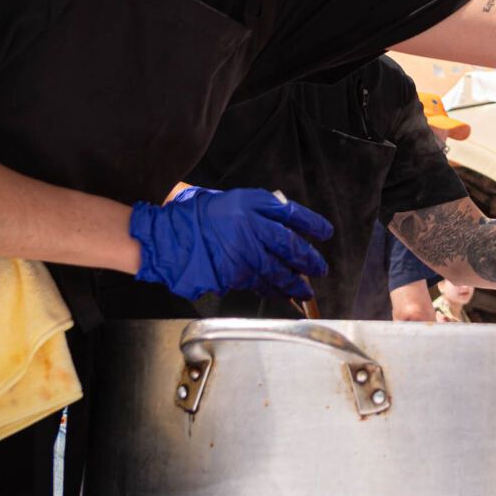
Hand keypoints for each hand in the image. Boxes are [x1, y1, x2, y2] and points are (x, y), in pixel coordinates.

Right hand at [130, 187, 331, 300]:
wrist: (169, 236)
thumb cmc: (198, 216)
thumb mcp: (233, 201)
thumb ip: (259, 211)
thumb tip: (285, 224)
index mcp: (253, 205)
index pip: (292, 214)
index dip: (313, 225)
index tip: (326, 233)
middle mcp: (252, 227)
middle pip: (290, 245)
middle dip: (309, 259)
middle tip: (321, 268)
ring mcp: (243, 251)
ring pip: (277, 269)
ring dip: (294, 282)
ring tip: (305, 290)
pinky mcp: (233, 273)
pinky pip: (258, 283)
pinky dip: (271, 290)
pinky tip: (280, 295)